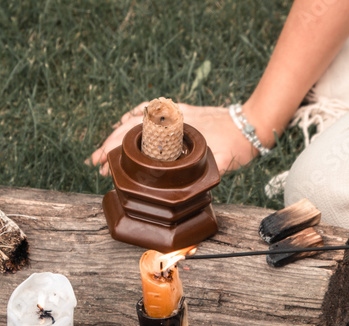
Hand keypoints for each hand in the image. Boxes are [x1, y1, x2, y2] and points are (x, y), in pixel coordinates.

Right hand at [89, 102, 260, 174]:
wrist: (251, 124)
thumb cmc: (236, 142)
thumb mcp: (222, 159)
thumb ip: (208, 169)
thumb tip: (190, 189)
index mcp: (175, 126)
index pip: (136, 134)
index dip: (114, 147)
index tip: (102, 160)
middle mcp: (171, 117)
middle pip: (131, 128)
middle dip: (110, 145)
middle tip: (96, 163)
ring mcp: (174, 114)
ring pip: (137, 121)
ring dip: (119, 136)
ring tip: (105, 152)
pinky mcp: (180, 114)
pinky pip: (151, 112)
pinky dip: (134, 119)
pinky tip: (124, 124)